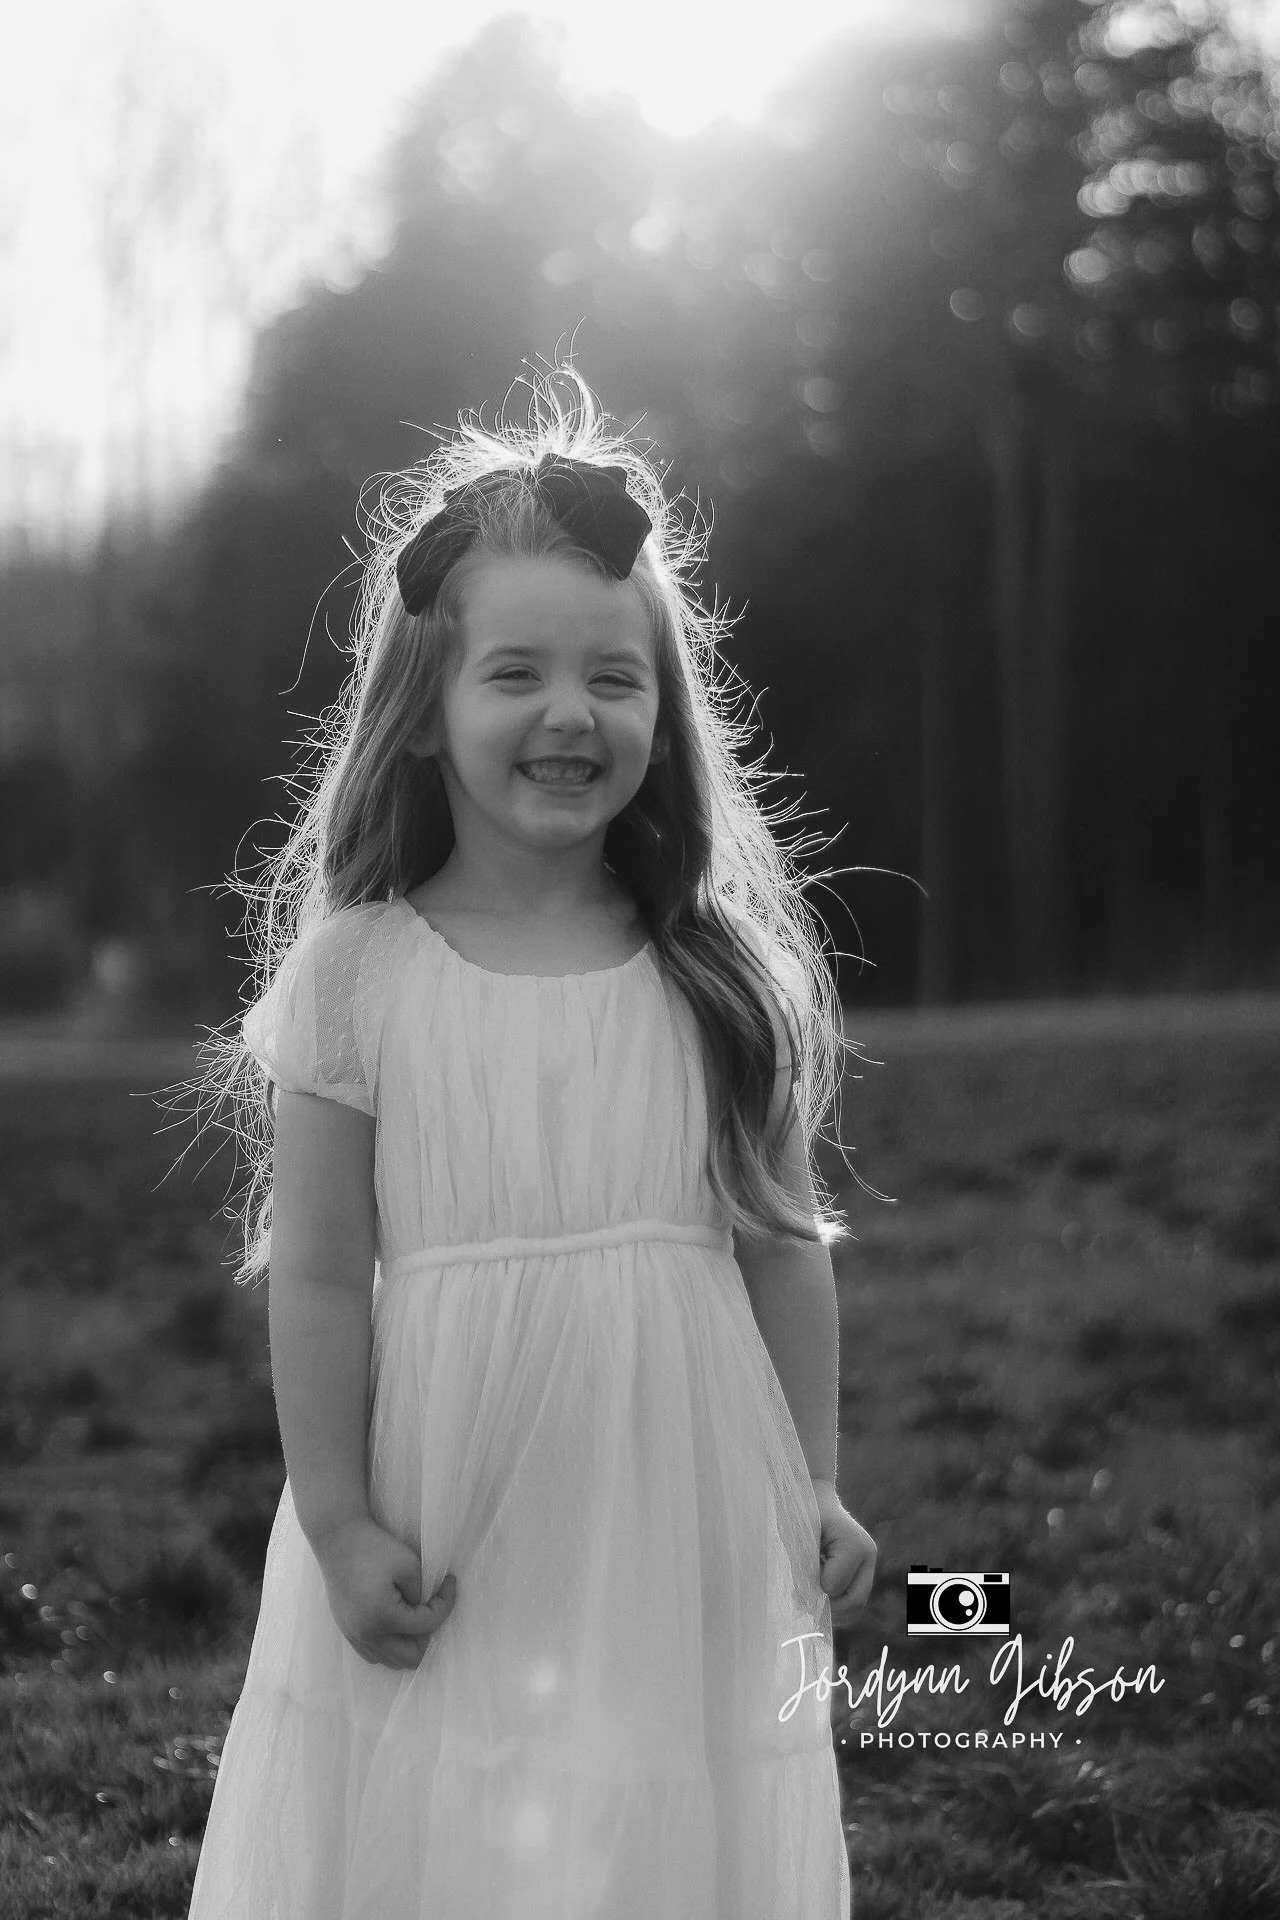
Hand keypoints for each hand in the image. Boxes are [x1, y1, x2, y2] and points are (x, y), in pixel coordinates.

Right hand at [311, 1515, 456, 1670]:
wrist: (338, 1540)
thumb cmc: (374, 1548)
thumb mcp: (409, 1564)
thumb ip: (423, 1593)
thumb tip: (425, 1609)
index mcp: (384, 1617)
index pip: (427, 1626)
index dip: (446, 1603)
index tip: (450, 1582)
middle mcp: (367, 1635)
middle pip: (411, 1658)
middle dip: (427, 1635)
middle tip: (429, 1608)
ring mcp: (354, 1636)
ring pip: (391, 1662)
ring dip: (407, 1643)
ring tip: (410, 1615)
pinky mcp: (347, 1632)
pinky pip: (374, 1655)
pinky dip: (389, 1645)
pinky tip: (393, 1621)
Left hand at [811, 1479, 875, 1628]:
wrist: (815, 1495)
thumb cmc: (802, 1512)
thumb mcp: (798, 1536)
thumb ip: (803, 1567)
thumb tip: (809, 1600)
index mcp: (853, 1545)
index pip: (834, 1586)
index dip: (814, 1591)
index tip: (795, 1590)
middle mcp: (868, 1556)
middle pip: (854, 1601)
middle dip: (827, 1608)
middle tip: (803, 1602)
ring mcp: (869, 1563)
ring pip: (856, 1605)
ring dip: (833, 1609)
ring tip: (810, 1598)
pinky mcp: (864, 1570)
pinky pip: (854, 1599)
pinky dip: (837, 1605)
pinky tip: (819, 1594)